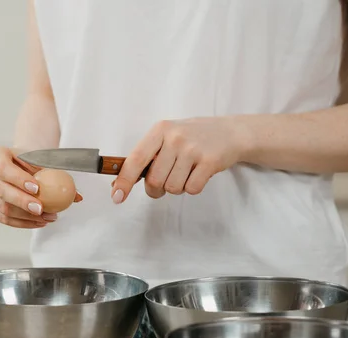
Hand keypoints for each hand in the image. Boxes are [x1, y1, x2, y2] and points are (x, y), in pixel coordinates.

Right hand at [0, 146, 81, 227]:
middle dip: (22, 202)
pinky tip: (39, 222)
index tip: (37, 189)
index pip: (2, 168)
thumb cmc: (30, 163)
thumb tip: (77, 196)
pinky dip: (22, 223)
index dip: (19, 180)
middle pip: (0, 190)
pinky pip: (2, 219)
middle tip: (42, 209)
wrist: (17, 165)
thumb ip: (58, 175)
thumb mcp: (41, 162)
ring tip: (48, 216)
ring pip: (1, 208)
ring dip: (25, 216)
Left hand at [111, 118, 241, 202]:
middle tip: (167, 180)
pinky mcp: (209, 161)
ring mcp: (192, 149)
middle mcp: (175, 138)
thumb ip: (146, 158)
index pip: (136, 159)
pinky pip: (192, 189)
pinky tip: (199, 173)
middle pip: (154, 180)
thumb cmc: (193, 137)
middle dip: (157, 189)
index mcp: (159, 131)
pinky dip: (193, 187)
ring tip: (187, 171)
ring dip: (177, 187)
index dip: (124, 180)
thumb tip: (119, 185)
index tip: (117, 196)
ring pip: (173, 188)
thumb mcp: (167, 137)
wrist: (230, 132)